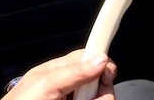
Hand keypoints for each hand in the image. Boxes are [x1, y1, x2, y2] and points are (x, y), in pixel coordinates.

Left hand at [1, 49, 116, 99]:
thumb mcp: (46, 84)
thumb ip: (72, 72)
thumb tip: (100, 58)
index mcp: (62, 70)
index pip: (91, 58)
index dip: (103, 64)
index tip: (108, 75)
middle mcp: (72, 85)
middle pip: (102, 83)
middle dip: (102, 93)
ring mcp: (74, 99)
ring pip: (101, 98)